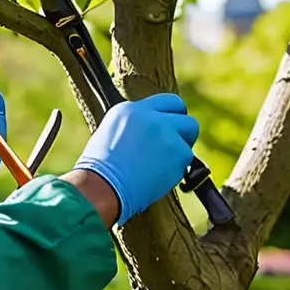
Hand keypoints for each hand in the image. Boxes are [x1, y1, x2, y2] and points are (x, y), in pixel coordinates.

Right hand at [72, 93, 199, 225]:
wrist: (102, 187)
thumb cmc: (100, 170)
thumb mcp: (110, 136)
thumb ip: (134, 127)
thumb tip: (149, 133)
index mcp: (129, 109)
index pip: (164, 101)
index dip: (169, 115)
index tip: (168, 127)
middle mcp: (150, 116)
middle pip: (182, 112)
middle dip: (182, 128)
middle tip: (175, 144)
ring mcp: (167, 132)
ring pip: (189, 134)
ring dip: (181, 148)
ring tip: (162, 164)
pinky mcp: (179, 152)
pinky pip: (187, 158)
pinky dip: (178, 169)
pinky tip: (159, 176)